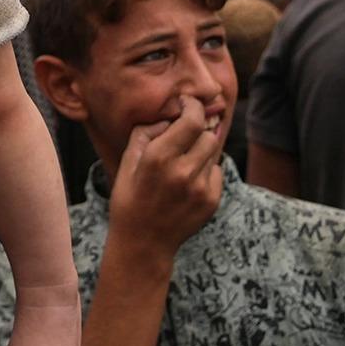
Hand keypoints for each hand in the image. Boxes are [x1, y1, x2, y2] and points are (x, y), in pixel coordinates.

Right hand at [105, 95, 224, 266]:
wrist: (144, 242)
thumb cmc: (130, 198)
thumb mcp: (128, 161)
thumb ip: (146, 133)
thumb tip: (167, 118)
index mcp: (159, 158)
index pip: (192, 120)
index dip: (193, 106)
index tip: (187, 103)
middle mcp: (183, 171)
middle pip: (208, 134)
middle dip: (199, 128)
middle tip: (187, 131)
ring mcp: (201, 188)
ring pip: (213, 152)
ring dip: (201, 148)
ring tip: (184, 158)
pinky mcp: (212, 201)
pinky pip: (216, 172)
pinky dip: (205, 169)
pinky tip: (188, 181)